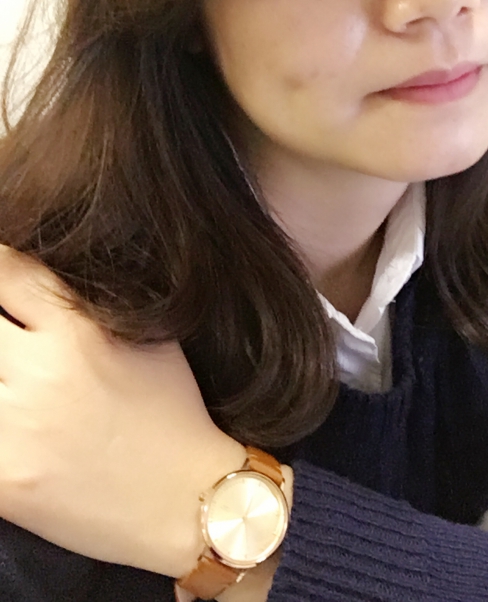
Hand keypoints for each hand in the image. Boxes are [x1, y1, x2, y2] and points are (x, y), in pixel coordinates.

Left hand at [0, 244, 248, 576]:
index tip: (1, 273)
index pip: (8, 271)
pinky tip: (13, 423)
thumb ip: (99, 303)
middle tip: (9, 342)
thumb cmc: (172, 415)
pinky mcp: (3, 479)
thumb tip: (61, 273)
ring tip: (12, 383)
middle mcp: (42, 372)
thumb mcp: (152, 339)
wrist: (184, 500)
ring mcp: (16, 429)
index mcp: (79, 331)